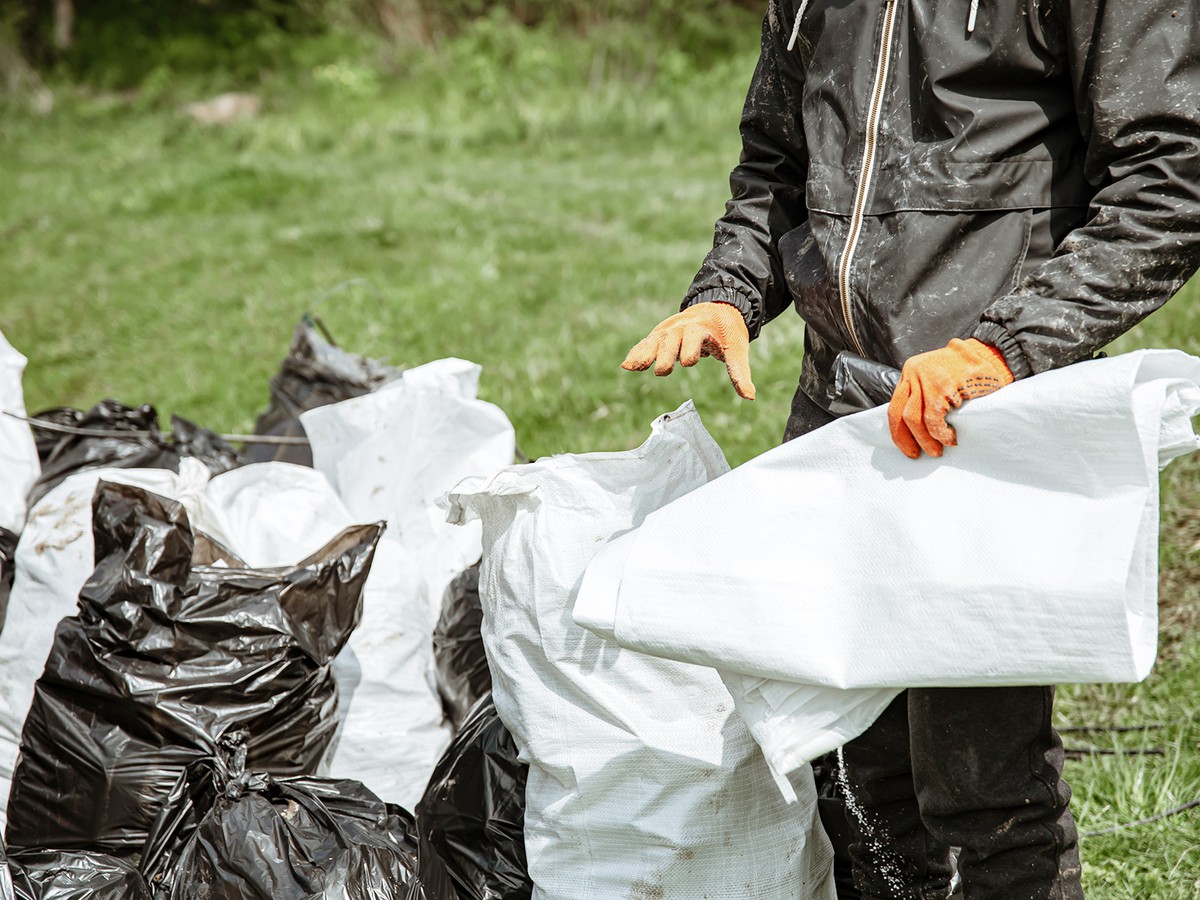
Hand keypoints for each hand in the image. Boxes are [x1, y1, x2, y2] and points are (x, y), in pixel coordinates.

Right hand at [622, 302, 755, 399]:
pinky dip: (637, 352)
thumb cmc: (728, 333)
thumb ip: (740, 373)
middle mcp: (683, 326)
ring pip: (655, 340)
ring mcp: (670, 329)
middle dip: (665, 354)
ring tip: (632, 367)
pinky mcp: (661, 335)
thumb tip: (750, 396)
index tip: (688, 362)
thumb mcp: (737, 350)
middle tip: (662, 372)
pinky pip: (647, 343)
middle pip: (671, 338)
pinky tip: (627, 365)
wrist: (718, 309)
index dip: (690, 349)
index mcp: (703, 327)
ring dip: (644, 353)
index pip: (694, 336)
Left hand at [888, 338, 1012, 457]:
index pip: (896, 405)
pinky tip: (950, 439)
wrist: (992, 355)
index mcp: (910, 372)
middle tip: (917, 454)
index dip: (899, 430)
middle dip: (906, 439)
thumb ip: (924, 395)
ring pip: (914, 419)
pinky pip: (933, 418)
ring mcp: (926, 379)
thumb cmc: (967, 372)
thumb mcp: (937, 377)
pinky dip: (940, 433)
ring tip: (937, 450)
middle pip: (899, 413)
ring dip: (925, 440)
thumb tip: (915, 431)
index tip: (906, 447)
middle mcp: (913, 373)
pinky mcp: (942, 386)